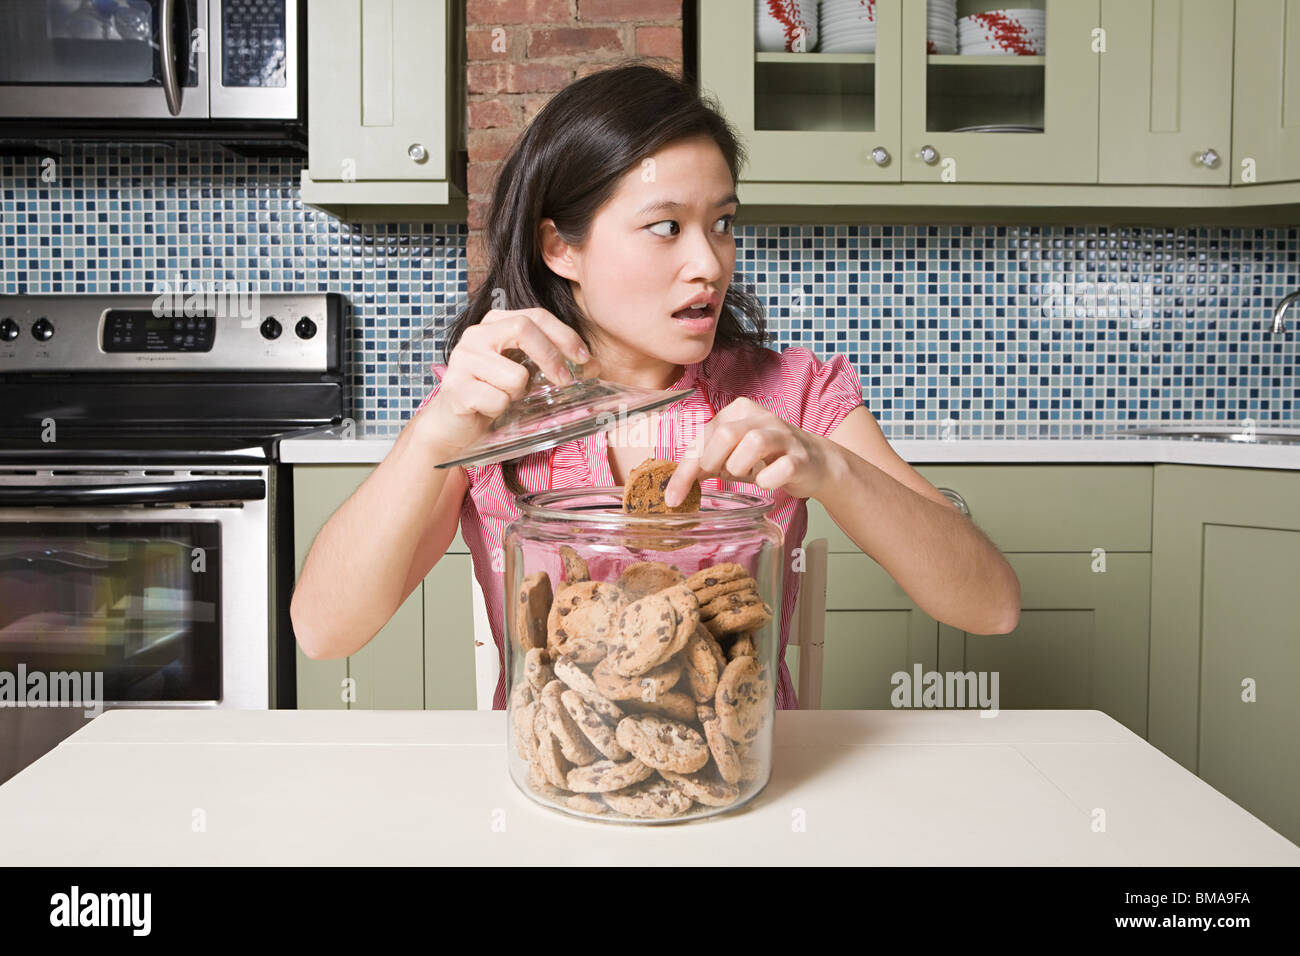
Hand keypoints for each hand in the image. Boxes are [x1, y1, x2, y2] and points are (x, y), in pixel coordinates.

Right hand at [416, 308, 596, 455]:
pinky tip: (489, 410)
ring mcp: (462, 359)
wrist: (453, 427)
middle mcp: (476, 335)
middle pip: (523, 328)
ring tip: (506, 399)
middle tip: (565, 381)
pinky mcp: (455, 387)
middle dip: (551, 356)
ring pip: (515, 375)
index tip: (584, 358)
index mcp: (494, 324)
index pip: (536, 316)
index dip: (565, 335)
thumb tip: (593, 366)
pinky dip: (501, 411)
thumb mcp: (524, 373)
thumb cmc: (492, 396)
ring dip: (520, 394)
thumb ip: (551, 363)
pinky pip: (497, 400)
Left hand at [663, 397, 834, 504]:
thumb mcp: (731, 454)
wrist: (813, 463)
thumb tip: (674, 484)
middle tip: (720, 475)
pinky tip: (767, 481)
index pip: (702, 437)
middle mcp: (761, 417)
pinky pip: (780, 469)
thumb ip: (704, 461)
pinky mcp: (800, 457)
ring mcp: (784, 436)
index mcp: (738, 411)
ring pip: (753, 444)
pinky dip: (767, 481)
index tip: (671, 498)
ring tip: (746, 474)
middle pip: (725, 435)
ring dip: (741, 468)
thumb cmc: (766, 458)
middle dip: (714, 463)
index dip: (684, 470)